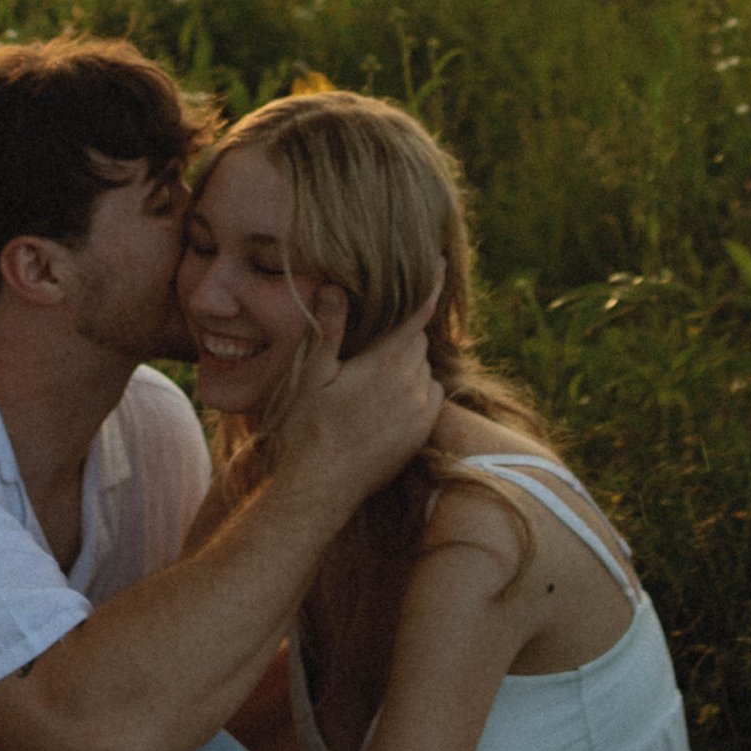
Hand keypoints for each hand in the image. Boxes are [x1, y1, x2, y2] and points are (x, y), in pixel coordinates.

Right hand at [274, 295, 440, 511]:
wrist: (322, 487)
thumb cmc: (308, 429)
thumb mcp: (311, 375)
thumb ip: (329, 330)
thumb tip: (335, 287)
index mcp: (386, 363)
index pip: (417, 315)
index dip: (432, 286)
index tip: (443, 263)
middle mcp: (412, 384)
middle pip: (419, 341)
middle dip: (402, 334)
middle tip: (373, 342)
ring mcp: (421, 412)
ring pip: (425, 369)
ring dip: (409, 364)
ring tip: (376, 376)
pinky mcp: (422, 434)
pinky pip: (430, 397)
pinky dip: (416, 390)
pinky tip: (387, 401)